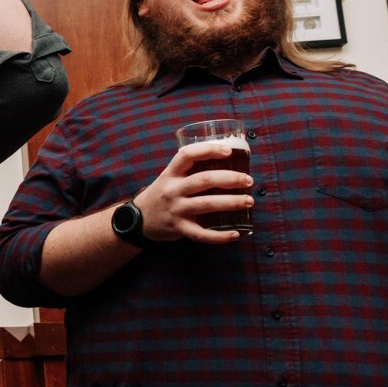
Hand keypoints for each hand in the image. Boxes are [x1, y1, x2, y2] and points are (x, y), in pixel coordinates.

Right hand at [135, 141, 253, 243]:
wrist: (139, 219)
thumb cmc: (162, 194)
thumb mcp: (169, 178)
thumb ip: (190, 171)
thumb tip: (228, 162)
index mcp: (170, 174)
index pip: (187, 155)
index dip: (208, 150)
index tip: (228, 151)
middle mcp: (172, 190)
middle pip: (204, 180)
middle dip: (231, 179)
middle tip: (247, 181)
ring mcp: (175, 210)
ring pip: (207, 204)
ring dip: (232, 202)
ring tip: (249, 201)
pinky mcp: (179, 228)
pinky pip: (201, 234)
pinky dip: (220, 236)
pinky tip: (236, 234)